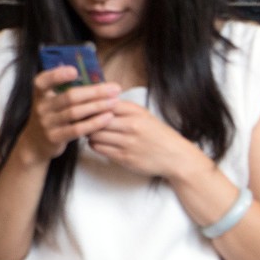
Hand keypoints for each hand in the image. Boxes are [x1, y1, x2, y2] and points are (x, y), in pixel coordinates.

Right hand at [16, 66, 121, 165]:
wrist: (36, 143)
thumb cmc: (52, 117)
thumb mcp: (52, 102)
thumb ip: (67, 92)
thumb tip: (98, 82)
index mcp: (40, 94)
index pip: (43, 81)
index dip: (57, 75)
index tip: (75, 70)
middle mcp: (41, 107)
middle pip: (69, 96)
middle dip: (94, 92)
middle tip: (115, 88)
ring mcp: (46, 123)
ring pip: (75, 112)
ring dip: (97, 106)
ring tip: (115, 102)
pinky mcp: (54, 138)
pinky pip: (77, 129)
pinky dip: (94, 123)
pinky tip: (107, 118)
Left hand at [86, 100, 208, 178]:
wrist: (176, 157)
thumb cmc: (157, 134)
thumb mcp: (144, 115)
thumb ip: (122, 108)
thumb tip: (97, 101)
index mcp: (136, 112)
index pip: (105, 103)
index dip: (92, 105)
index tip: (86, 107)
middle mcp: (132, 126)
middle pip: (97, 119)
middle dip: (88, 120)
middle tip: (84, 121)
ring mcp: (128, 143)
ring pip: (95, 135)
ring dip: (90, 134)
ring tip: (92, 132)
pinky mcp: (124, 158)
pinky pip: (99, 149)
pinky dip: (94, 145)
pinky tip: (98, 143)